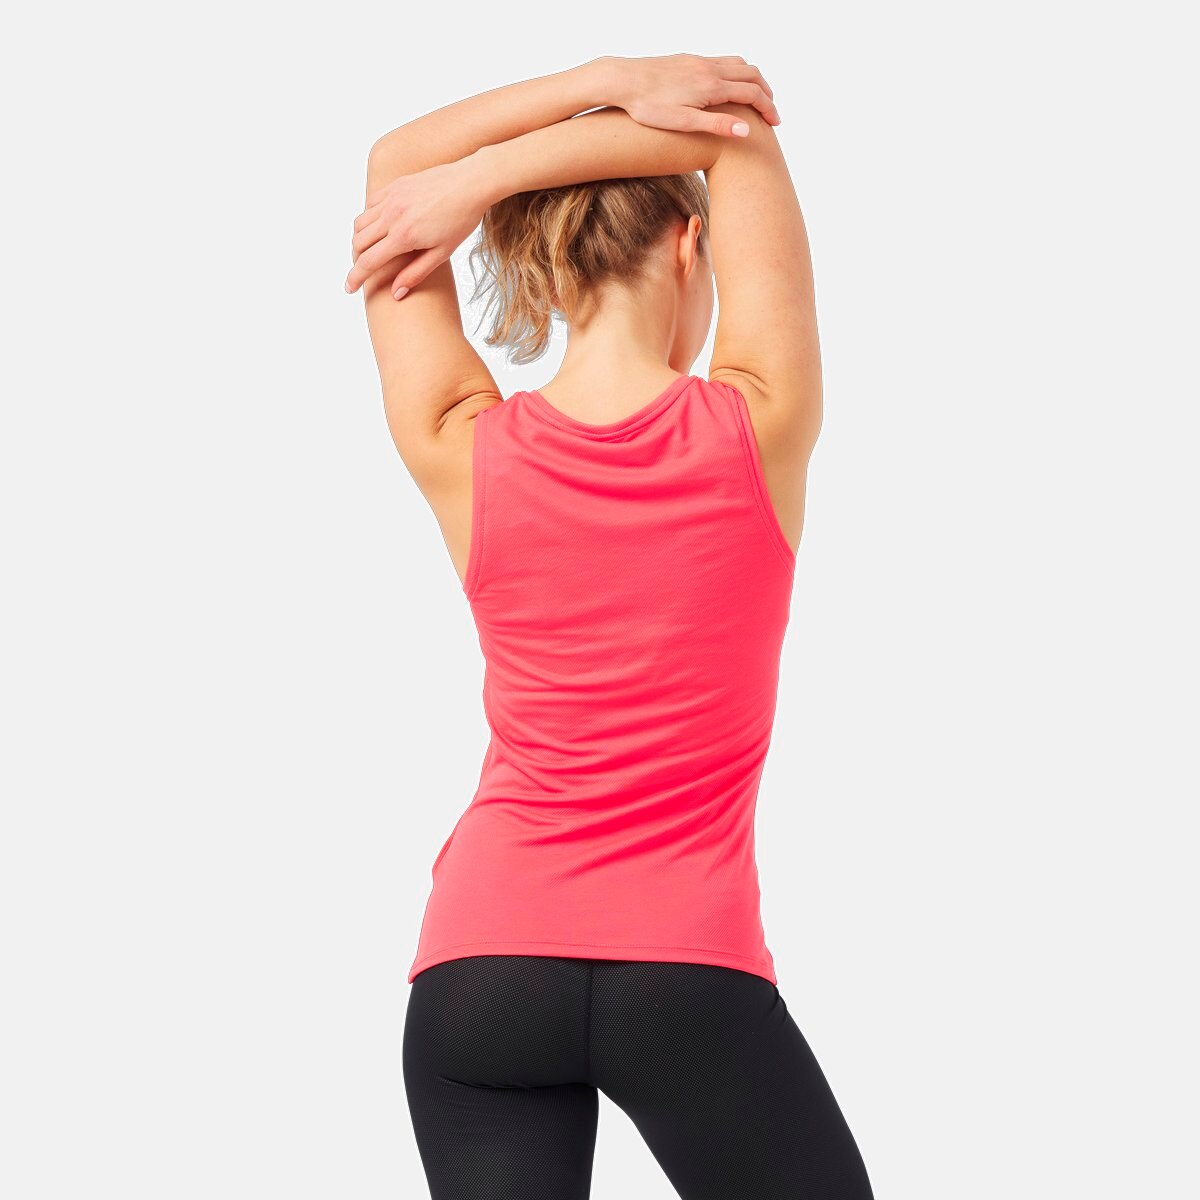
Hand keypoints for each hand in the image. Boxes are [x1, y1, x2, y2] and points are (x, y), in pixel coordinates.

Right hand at [344, 158, 485, 296]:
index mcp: (404, 236)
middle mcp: (392, 215)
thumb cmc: (461, 220)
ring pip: (360, 223)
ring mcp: (391, 198)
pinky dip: (368, 220)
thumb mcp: (442, 253)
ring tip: (370, 251)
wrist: (470, 182)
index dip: (355, 278)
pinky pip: (370, 205)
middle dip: (356, 260)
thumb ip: (416, 274)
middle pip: (359, 243)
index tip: (348, 288)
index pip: (369, 261)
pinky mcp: (394, 186)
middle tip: (363, 270)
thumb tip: (395, 294)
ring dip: (359, 240)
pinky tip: (379, 228)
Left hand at [603, 53, 780, 136]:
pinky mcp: (688, 59)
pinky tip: (728, 86)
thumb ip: (717, 125)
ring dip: (753, 79)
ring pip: (738, 63)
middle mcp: (709, 68)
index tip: (775, 123)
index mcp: (712, 86)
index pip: (751, 93)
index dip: (767, 109)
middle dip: (766, 93)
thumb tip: (747, 130)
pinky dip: (736, 72)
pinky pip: (722, 60)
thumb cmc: (649, 106)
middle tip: (771, 112)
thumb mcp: (684, 122)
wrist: (622, 80)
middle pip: (751, 74)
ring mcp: (699, 61)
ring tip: (756, 97)